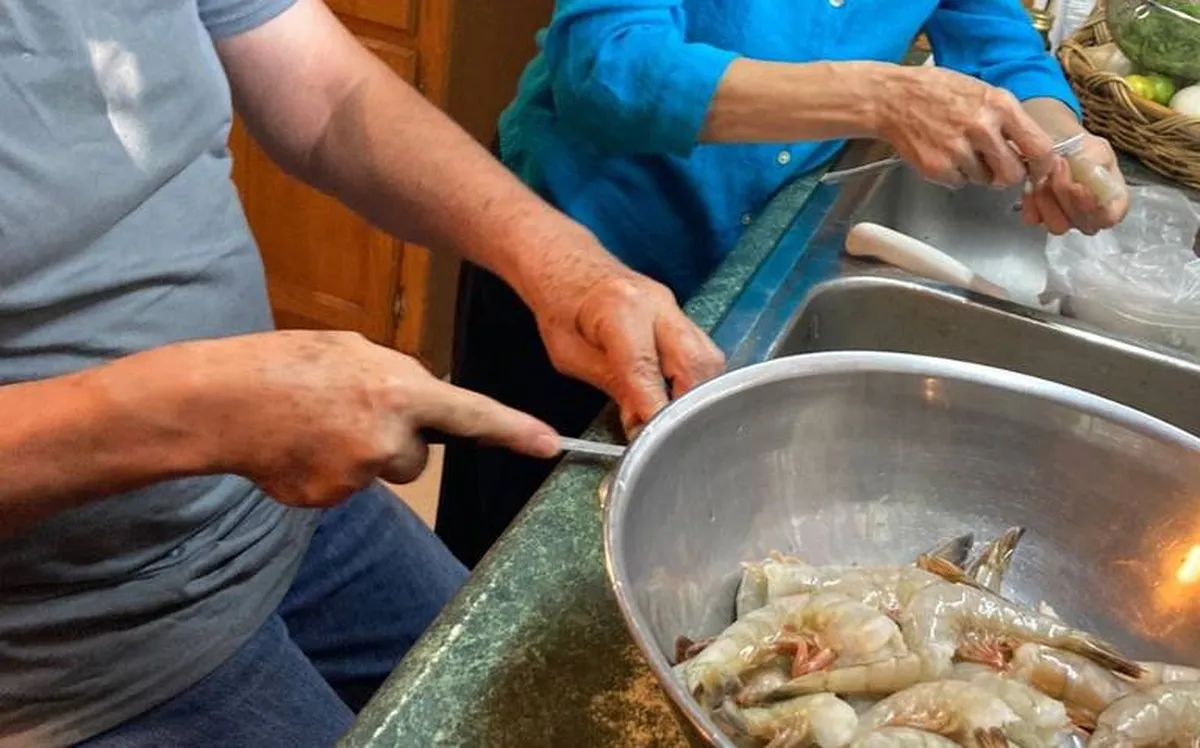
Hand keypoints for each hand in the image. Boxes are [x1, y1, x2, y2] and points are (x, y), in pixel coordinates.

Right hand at [185, 331, 558, 507]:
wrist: (221, 403)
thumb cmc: (287, 363)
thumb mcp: (354, 350)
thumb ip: (398, 377)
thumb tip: (423, 398)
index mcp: (399, 390)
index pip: (471, 413)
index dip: (514, 430)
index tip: (550, 444)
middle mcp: (387, 438)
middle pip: (418, 457)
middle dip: (397, 441)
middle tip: (351, 412)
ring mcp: (358, 475)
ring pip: (382, 472)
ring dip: (364, 455)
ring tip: (318, 426)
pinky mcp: (331, 499)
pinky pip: (347, 487)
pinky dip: (330, 471)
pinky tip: (300, 447)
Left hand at [520, 229, 725, 433]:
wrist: (565, 261)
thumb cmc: (559, 306)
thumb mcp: (569, 355)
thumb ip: (612, 385)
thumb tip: (642, 423)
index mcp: (621, 309)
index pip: (647, 370)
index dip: (656, 411)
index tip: (655, 442)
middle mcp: (657, 304)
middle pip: (696, 362)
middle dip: (690, 404)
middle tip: (672, 435)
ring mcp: (673, 306)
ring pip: (707, 358)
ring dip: (696, 394)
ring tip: (676, 421)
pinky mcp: (679, 314)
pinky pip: (701, 352)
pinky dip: (694, 380)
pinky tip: (677, 399)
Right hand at [874, 67, 1055, 188]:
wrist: (893, 98)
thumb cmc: (937, 92)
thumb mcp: (982, 92)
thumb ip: (1008, 119)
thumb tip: (1030, 148)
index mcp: (1000, 105)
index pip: (1039, 147)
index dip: (1043, 165)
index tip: (1039, 170)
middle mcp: (982, 127)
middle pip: (1013, 174)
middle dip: (1007, 174)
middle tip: (996, 165)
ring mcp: (958, 149)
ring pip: (985, 180)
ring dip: (976, 171)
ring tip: (960, 149)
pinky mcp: (937, 167)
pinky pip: (959, 182)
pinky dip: (954, 173)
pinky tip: (943, 153)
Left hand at [1020, 133, 1129, 235]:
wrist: (1051, 144)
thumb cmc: (1079, 148)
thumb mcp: (1096, 148)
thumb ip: (1097, 163)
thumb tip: (1093, 178)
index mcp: (1112, 199)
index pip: (1109, 217)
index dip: (1094, 207)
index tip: (1078, 186)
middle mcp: (1090, 214)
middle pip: (1082, 223)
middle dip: (1066, 194)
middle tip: (1057, 168)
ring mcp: (1066, 219)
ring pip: (1057, 226)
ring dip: (1047, 198)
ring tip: (1043, 174)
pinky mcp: (1041, 217)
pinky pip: (1034, 220)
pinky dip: (1030, 202)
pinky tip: (1030, 184)